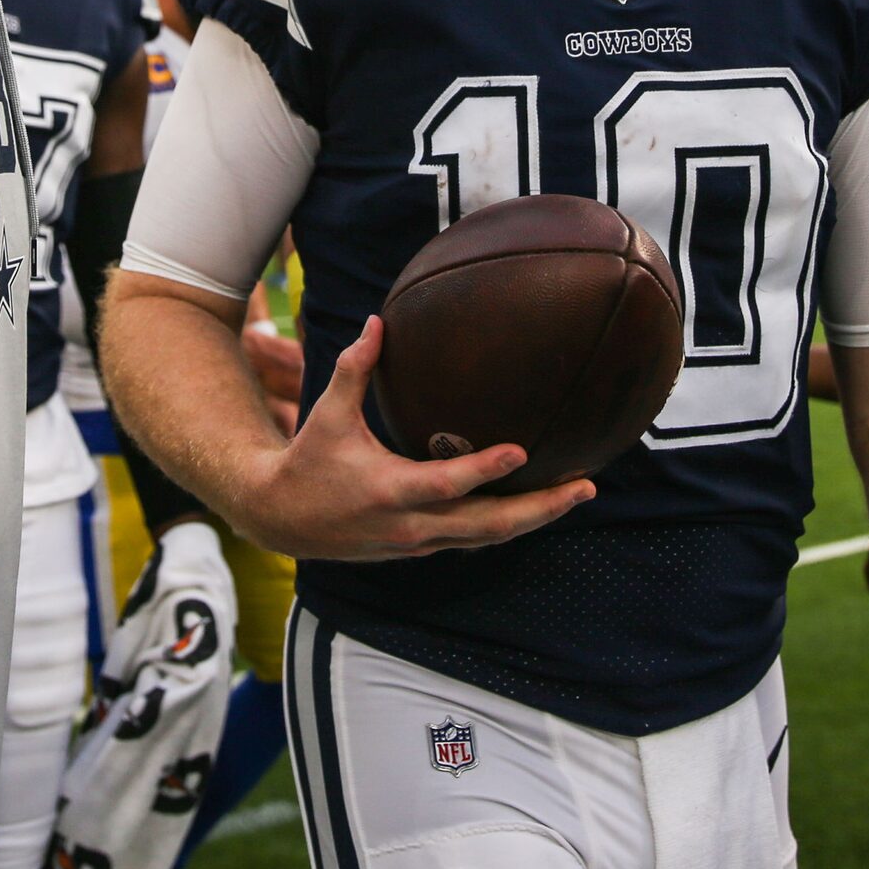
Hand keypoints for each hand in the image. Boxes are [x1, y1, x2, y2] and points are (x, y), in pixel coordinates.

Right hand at [233, 316, 592, 561]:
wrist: (284, 519)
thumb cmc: (309, 459)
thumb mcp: (328, 414)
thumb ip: (354, 369)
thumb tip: (377, 321)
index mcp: (390, 490)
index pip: (448, 483)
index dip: (485, 469)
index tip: (522, 451)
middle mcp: (412, 524)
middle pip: (488, 525)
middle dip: (540, 508)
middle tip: (585, 487)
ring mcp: (420, 542)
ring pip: (488, 537)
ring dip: (535, 518)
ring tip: (576, 493)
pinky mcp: (422, 548)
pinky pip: (475, 539)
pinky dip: (508, 524)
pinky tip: (538, 505)